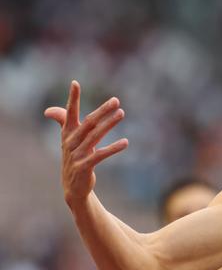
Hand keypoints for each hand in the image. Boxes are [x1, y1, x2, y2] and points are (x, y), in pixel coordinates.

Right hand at [44, 81, 128, 205]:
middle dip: (102, 110)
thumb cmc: (75, 158)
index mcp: (67, 134)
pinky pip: (100, 155)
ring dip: (109, 124)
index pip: (69, 113)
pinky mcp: (84, 167)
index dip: (72, 98)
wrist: (73, 187)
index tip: (75, 83)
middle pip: (88, 123)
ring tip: (121, 113)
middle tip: (115, 100)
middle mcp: (70, 142)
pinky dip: (113, 148)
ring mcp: (76, 155)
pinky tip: (126, 142)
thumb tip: (48, 111)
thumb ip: (63, 123)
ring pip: (95, 136)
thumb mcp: (69, 141)